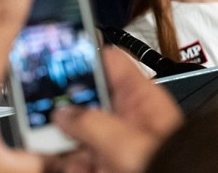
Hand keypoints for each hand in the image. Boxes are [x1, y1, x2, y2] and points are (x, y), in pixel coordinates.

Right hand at [53, 48, 183, 172]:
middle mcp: (125, 119)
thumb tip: (62, 114)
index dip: (81, 56)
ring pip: (74, 132)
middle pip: (82, 100)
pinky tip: (61, 164)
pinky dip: (64, 162)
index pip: (108, 63)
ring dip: (57, 140)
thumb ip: (91, 123)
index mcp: (140, 100)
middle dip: (61, 108)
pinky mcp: (105, 167)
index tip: (53, 61)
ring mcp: (114, 146)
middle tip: (40, 112)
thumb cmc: (176, 168)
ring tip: (44, 144)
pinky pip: (75, 159)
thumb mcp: (128, 144)